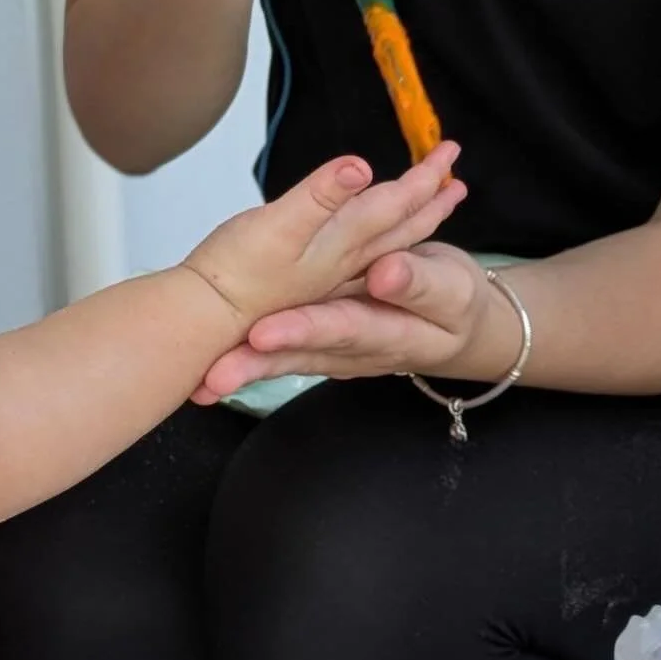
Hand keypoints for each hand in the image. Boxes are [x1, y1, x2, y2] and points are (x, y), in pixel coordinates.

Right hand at [183, 144, 463, 329]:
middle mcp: (343, 263)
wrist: (201, 328)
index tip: (452, 153)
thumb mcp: (275, 229)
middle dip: (429, 200)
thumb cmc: (233, 276)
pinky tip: (380, 253)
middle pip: (399, 227)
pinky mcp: (311, 293)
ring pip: (386, 248)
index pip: (394, 205)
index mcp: (340, 243)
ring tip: (436, 206)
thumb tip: (360, 167)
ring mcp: (330, 281)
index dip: (423, 179)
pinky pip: (363, 267)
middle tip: (456, 178)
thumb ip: (318, 199)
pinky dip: (383, 251)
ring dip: (413, 224)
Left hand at [192, 239, 499, 403]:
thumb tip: (386, 275)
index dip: (303, 331)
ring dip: (243, 372)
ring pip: (284, 362)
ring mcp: (333, 350)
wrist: (457, 328)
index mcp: (387, 334)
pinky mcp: (321, 342)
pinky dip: (250, 362)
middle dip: (257, 367)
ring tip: (203, 384)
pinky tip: (208, 374)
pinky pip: (283, 355)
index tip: (263, 335)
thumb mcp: (450, 290)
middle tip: (216, 375)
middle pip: (300, 358)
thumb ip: (418, 284)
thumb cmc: (454, 304)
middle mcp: (352, 350)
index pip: (339, 329)